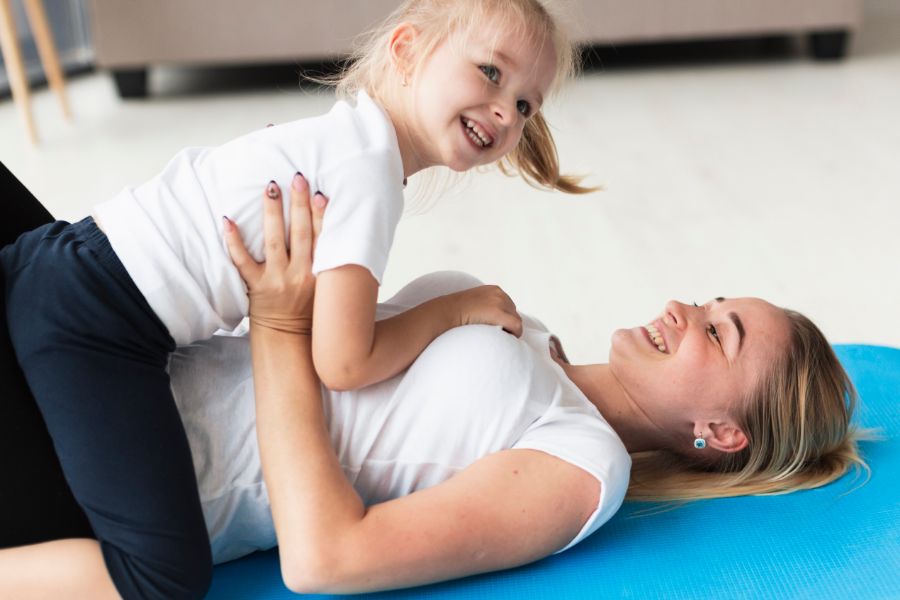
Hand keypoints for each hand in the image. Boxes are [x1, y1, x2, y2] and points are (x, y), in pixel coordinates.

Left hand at [224, 173, 326, 333]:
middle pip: (300, 234)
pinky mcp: (256, 286)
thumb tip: (341, 230)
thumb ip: (332, 263)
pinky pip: (243, 261)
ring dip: (273, 212)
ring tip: (271, 187)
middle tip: (297, 178)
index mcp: (321, 273)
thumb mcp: (328, 287)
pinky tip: (228, 220)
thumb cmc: (310, 308)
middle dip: (299, 204)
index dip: (322, 216)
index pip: (323, 238)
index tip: (321, 194)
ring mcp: (277, 279)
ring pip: (274, 241)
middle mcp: (300, 274)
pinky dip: (234, 241)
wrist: (289, 337)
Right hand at [443, 285, 522, 336]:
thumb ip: (485, 307)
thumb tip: (493, 320)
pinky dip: (513, 334)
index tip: (497, 327)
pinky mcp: (499, 314)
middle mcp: (498, 294)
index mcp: (493, 290)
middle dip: (507, 323)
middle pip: (513, 312)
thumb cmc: (455, 313)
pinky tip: (502, 339)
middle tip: (496, 333)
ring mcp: (499, 302)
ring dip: (509, 329)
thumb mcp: (473, 303)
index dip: (504, 318)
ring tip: (496, 336)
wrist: (445, 313)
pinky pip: (516, 327)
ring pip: (516, 320)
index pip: (509, 305)